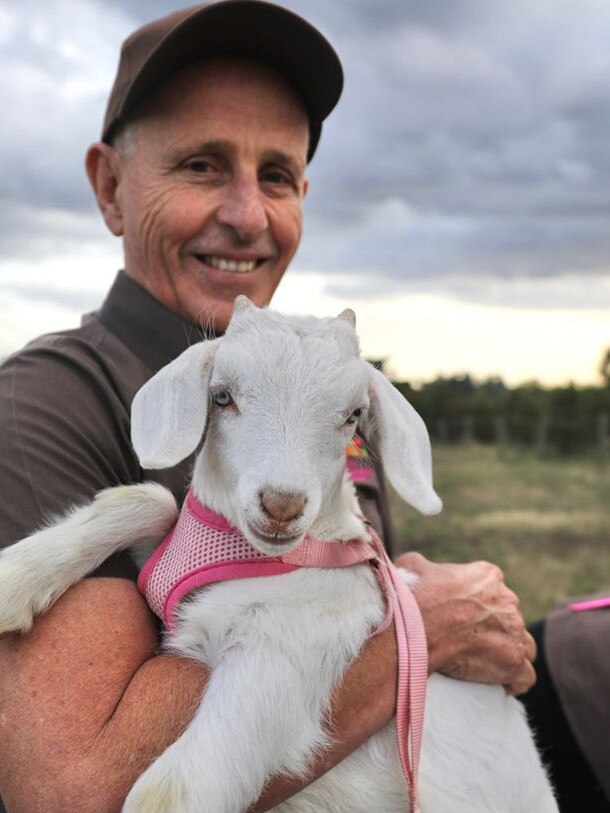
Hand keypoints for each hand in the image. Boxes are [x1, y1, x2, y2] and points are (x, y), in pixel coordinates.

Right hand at [396, 552, 535, 695]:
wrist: (412, 628)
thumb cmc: (411, 597)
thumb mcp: (412, 566)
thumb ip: (425, 567)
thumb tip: (419, 571)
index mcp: (487, 576)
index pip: (495, 591)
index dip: (482, 607)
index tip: (466, 620)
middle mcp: (506, 600)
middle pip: (509, 618)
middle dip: (495, 630)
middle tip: (471, 643)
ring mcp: (512, 630)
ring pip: (523, 645)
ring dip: (509, 653)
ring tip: (487, 665)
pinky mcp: (511, 660)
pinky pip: (525, 676)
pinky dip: (514, 682)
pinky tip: (499, 686)